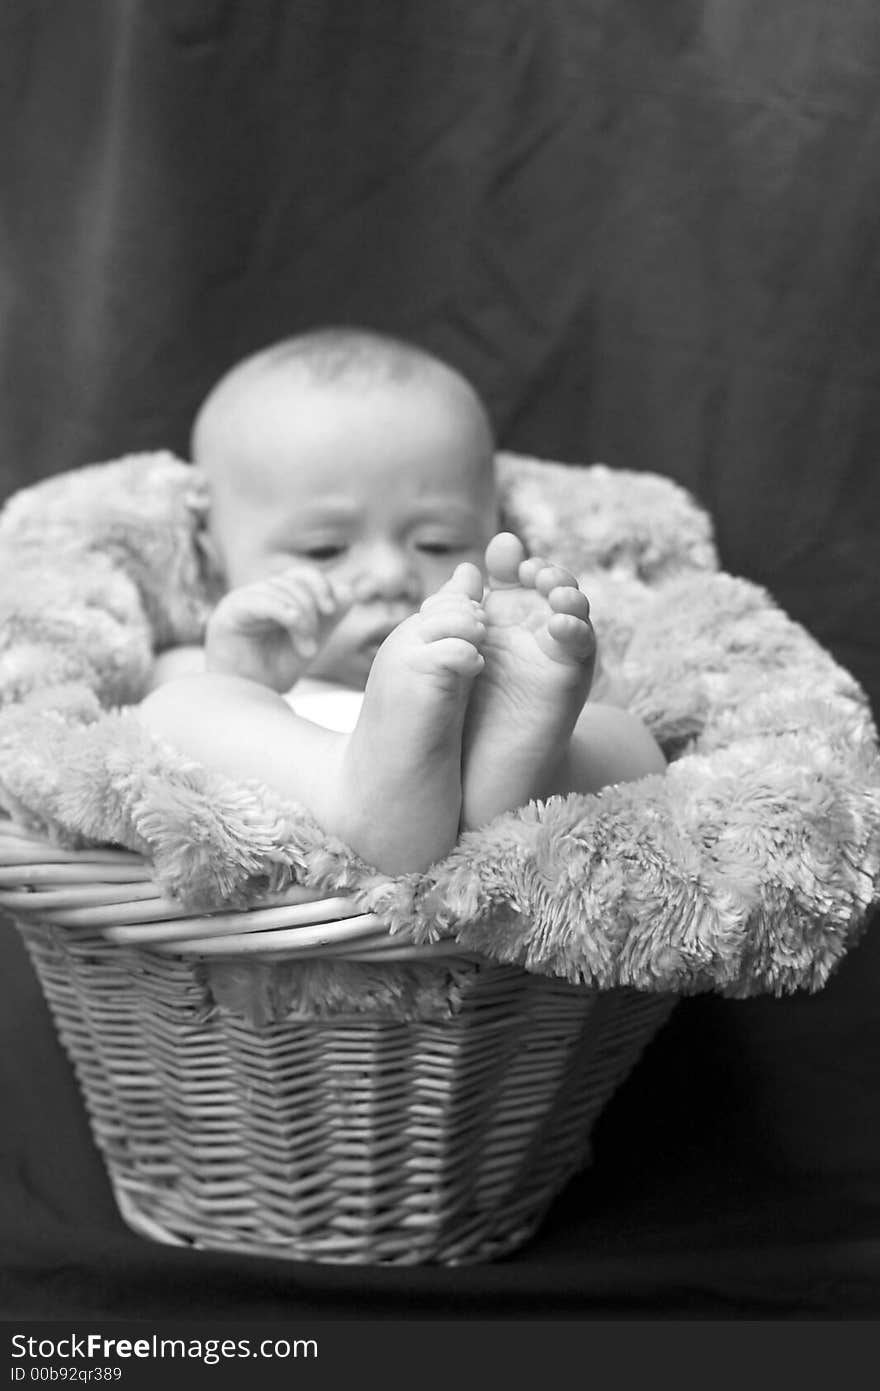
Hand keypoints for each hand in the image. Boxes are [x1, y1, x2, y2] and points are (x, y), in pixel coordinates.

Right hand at [204, 564, 352, 691]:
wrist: (247, 698)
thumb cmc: (273, 672)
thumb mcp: (309, 643)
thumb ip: (327, 620)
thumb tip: (348, 592)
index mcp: (277, 597)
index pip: (302, 576)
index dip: (321, 586)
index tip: (332, 610)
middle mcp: (258, 594)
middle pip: (294, 583)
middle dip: (312, 614)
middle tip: (312, 648)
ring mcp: (241, 600)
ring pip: (281, 591)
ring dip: (301, 621)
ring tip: (306, 651)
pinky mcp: (229, 612)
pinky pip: (260, 601)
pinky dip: (282, 609)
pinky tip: (294, 622)